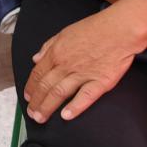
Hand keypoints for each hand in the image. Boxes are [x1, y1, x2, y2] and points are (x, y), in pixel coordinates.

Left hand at [23, 11, 141, 122]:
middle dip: (36, 101)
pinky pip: (85, 96)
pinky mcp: (101, 81)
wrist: (119, 30)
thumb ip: (48, 46)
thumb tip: (35, 58)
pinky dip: (75, 107)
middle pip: (46, 85)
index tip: (27, 97)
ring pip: (59, 92)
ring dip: (48, 106)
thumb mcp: (64, 33)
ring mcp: (83, 74)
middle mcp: (66, 64)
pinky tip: (66, 116)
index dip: (31, 87)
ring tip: (41, 118)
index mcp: (56, 53)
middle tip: (32, 114)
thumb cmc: (93, 29)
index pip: (38, 73)